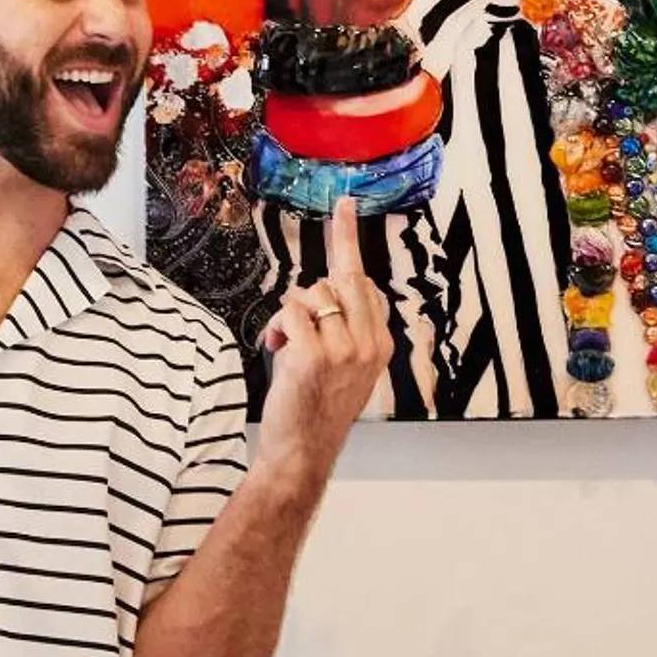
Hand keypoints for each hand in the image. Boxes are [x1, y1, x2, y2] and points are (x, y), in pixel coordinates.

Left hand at [255, 200, 392, 486]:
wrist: (303, 451)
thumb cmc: (318, 409)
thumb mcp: (349, 368)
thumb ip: (348, 329)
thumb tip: (329, 292)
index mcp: (380, 343)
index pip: (365, 282)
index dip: (350, 242)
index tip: (346, 204)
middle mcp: (368, 342)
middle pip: (340, 279)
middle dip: (324, 271)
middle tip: (320, 263)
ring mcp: (343, 349)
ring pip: (310, 295)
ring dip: (288, 316)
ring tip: (285, 346)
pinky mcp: (314, 355)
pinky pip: (291, 313)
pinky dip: (277, 327)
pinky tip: (277, 349)